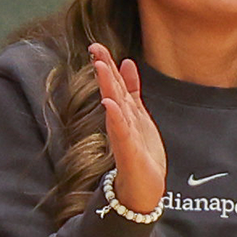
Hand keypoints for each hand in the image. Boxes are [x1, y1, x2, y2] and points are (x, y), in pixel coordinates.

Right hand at [89, 43, 165, 211]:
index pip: (114, 84)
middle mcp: (121, 122)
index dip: (106, 64)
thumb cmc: (140, 154)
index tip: (96, 45)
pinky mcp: (129, 153)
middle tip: (94, 50)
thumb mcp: (138, 116)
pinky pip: (122, 132)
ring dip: (107, 87)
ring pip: (115, 107)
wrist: (142, 190)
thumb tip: (127, 62)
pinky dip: (115, 118)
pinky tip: (109, 104)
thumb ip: (132, 90)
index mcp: (124, 112)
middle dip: (104, 70)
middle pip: (112, 91)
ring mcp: (124, 136)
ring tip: (100, 68)